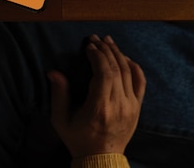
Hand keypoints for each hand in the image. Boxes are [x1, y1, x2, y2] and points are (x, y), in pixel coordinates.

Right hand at [48, 35, 145, 158]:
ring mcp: (131, 106)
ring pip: (128, 72)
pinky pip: (140, 82)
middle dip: (105, 49)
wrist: (101, 159)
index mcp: (100, 107)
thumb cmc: (78, 139)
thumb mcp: (61, 120)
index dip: (97, 55)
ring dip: (118, 54)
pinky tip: (125, 57)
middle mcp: (119, 105)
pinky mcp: (137, 107)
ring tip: (108, 41)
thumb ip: (58, 95)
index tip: (89, 46)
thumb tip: (53, 72)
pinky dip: (134, 67)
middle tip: (96, 38)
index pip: (103, 73)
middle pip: (116, 68)